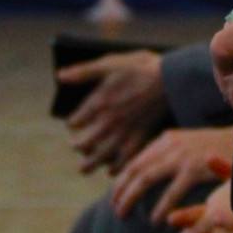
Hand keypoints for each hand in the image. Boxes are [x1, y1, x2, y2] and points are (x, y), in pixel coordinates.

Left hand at [59, 50, 169, 173]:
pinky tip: (112, 170)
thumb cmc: (141, 67)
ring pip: (103, 155)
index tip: (74, 123)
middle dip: (78, 146)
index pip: (76, 121)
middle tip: (76, 146)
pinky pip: (125, 159)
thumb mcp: (110, 62)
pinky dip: (117, 167)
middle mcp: (110, 120)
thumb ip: (84, 71)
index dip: (73, 123)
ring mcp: (126, 130)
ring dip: (91, 164)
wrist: (172, 77)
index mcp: (99, 102)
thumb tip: (60, 76)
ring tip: (84, 169)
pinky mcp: (141, 136)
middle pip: (86, 142)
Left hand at [109, 126, 232, 223]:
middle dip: (120, 191)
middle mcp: (171, 144)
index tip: (116, 196)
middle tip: (115, 210)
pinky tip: (156, 220)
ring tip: (122, 215)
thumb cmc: (223, 149)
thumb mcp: (192, 145)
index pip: (136, 160)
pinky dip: (160, 207)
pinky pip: (170, 192)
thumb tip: (150, 173)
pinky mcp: (195, 168)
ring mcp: (182, 155)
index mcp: (168, 139)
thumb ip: (172, 155)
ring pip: (145, 178)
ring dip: (130, 198)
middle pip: (135, 169)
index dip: (122, 180)